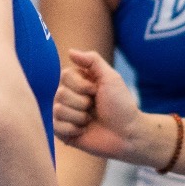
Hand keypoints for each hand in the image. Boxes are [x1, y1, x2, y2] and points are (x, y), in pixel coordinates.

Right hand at [54, 49, 149, 164]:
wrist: (127, 133)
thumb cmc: (121, 105)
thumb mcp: (111, 77)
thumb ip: (92, 60)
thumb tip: (70, 51)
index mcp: (77, 83)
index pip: (65, 76)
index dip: (82, 85)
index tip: (96, 91)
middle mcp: (68, 97)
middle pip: (60, 93)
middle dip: (82, 102)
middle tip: (95, 108)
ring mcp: (65, 115)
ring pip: (58, 110)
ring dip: (80, 117)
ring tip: (91, 120)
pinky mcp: (63, 133)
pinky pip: (56, 126)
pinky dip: (74, 129)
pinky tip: (84, 131)